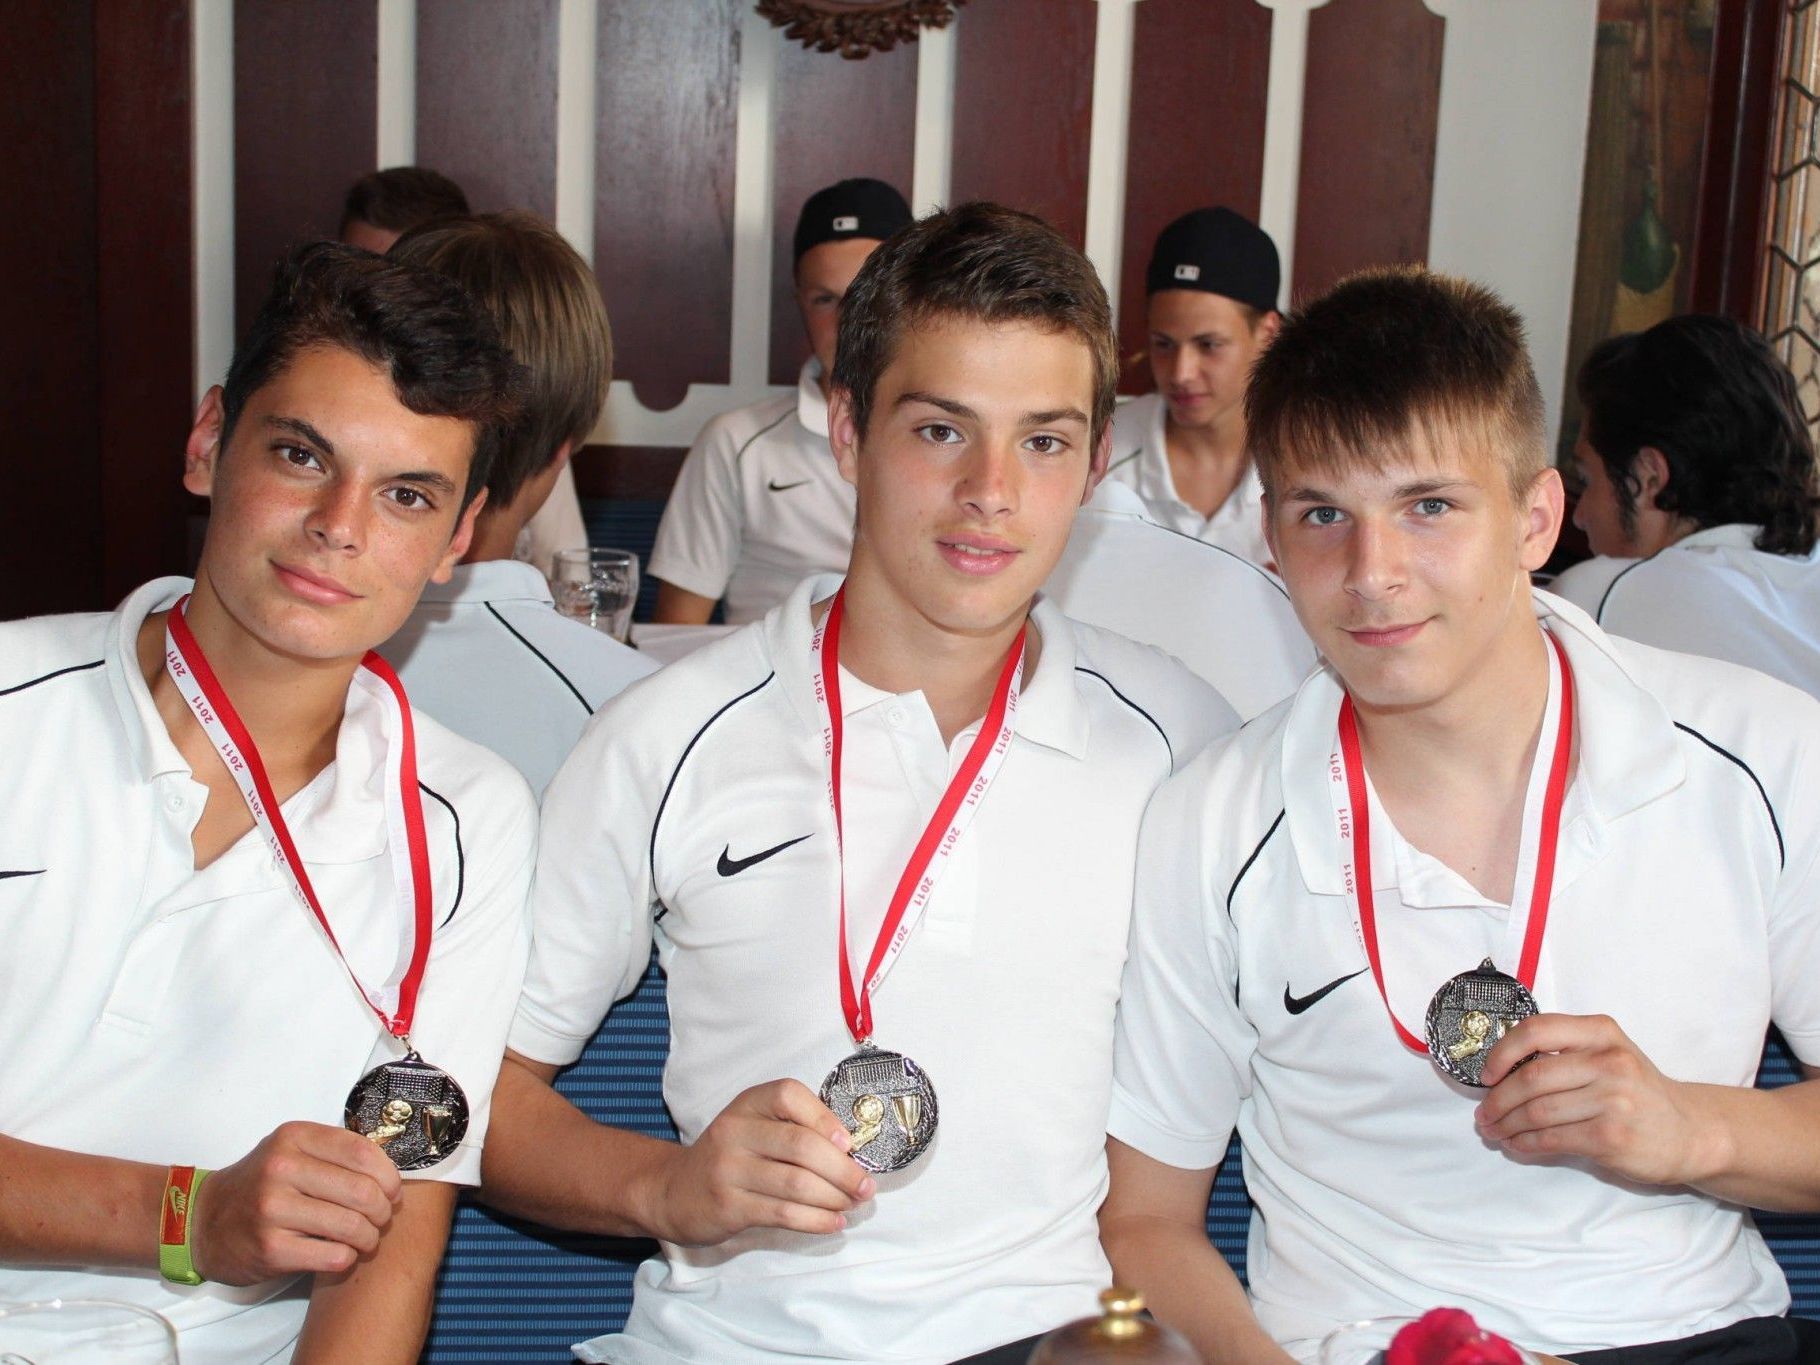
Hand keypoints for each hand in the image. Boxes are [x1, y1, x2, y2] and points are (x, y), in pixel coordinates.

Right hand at [192, 1122, 404, 1283]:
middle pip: (362, 1191)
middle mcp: (281, 1168)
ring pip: (352, 1226)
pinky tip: (341, 1253)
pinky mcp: (270, 1249)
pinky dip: (347, 1258)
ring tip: (366, 1238)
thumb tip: (391, 1172)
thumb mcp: (292, 1150)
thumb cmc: (261, 1185)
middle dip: (384, 1210)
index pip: (362, 1152)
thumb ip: (335, 1152)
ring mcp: (273, 1209)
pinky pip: (333, 1256)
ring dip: (369, 1237)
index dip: (389, 1175)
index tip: (393, 1190)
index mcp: (294, 1137)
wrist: (203, 1222)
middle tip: (381, 1219)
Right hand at [642, 1080, 873, 1246]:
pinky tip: (833, 1222)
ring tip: (854, 1205)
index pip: (789, 1095)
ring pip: (796, 1184)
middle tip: (866, 1186)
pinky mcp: (729, 1206)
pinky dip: (816, 1220)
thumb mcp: (752, 1127)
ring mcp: (729, 1170)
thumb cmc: (728, 1158)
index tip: (849, 1143)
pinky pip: (783, 1213)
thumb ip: (792, 1129)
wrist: (673, 1191)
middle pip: (801, 1146)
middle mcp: (735, 1132)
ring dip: (834, 1198)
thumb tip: (851, 1152)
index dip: (824, 1117)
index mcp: (747, 1104)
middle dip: (843, 1169)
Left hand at [1474, 1013, 1718, 1185]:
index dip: (1502, 1052)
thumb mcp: (1609, 1054)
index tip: (1487, 1073)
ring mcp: (1613, 1101)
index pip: (1536, 1030)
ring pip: (1537, 1111)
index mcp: (1601, 1033)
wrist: (1692, 1132)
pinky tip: (1517, 1145)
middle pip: (1531, 1078)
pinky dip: (1525, 1144)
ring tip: (1494, 1131)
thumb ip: (1564, 1052)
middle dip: (1498, 1099)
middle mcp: (1609, 1062)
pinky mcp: (1611, 1138)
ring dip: (1507, 1125)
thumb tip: (1501, 1073)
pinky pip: (1552, 1139)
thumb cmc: (1639, 1091)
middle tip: (1484, 1113)